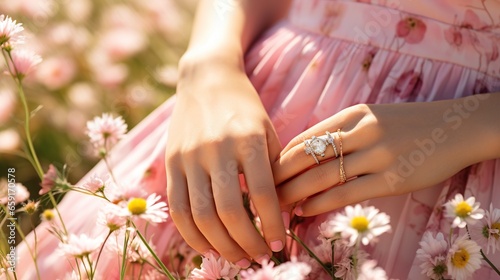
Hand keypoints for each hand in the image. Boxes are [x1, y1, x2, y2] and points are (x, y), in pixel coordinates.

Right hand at [165, 56, 285, 265]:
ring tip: (237, 257)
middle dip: (246, 243)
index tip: (280, 244)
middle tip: (259, 257)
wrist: (206, 79)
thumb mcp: (268, 131)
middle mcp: (216, 148)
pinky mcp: (171, 162)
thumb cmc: (245, 107)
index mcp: (248, 139)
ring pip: (200, 215)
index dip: (273, 225)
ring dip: (220, 245)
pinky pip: (178, 208)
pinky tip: (208, 245)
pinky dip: (192, 234)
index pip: (263, 195)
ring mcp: (189, 156)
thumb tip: (280, 216)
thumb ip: (273, 170)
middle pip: (228, 211)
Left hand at [274, 99, 489, 216]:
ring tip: (277, 205)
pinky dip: (320, 203)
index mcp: (352, 114)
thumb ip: (341, 131)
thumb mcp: (371, 116)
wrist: (454, 127)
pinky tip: (304, 211)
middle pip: (306, 156)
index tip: (264, 172)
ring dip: (294, 193)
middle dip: (279, 176)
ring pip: (322, 176)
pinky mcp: (391, 179)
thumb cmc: (407, 124)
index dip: (280, 157)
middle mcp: (361, 131)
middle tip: (261, 191)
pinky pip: (346, 193)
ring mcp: (377, 155)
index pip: (304, 137)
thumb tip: (306, 153)